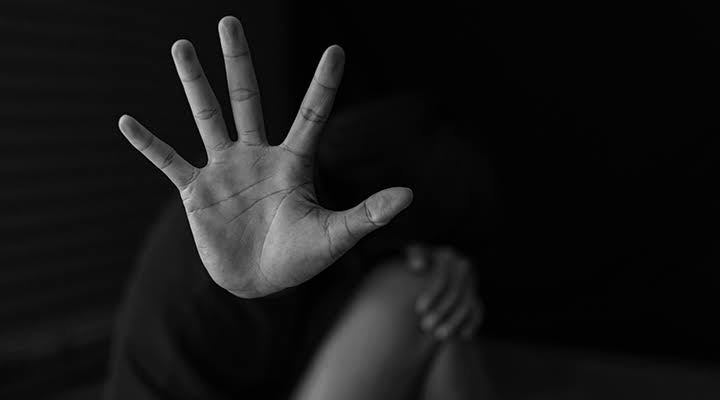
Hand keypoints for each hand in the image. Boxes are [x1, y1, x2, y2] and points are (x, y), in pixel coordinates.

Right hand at [118, 16, 412, 297]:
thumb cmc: (301, 259)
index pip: (312, 114)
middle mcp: (257, 156)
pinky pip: (169, 161)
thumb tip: (410, 195)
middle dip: (239, 60)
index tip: (336, 49)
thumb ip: (367, 213)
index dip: (324, 84)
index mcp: (294, 162)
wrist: (261, 283)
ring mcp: (225, 170)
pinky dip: (148, 144)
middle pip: (247, 98)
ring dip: (193, 83)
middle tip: (230, 20)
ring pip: (207, 116)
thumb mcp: (336, 236)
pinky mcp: (196, 192)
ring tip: (180, 45)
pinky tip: (126, 121)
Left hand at [407, 244, 483, 339]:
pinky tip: (462, 336)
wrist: (422, 278)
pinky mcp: (476, 298)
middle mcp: (462, 266)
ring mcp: (471, 282)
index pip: (441, 276)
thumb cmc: (411, 267)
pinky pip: (477, 312)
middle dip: (441, 311)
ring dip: (454, 321)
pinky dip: (471, 324)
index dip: (431, 293)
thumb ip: (414, 256)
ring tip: (438, 336)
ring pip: (467, 304)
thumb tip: (418, 266)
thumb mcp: (412, 257)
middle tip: (425, 327)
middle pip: (454, 292)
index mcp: (446, 256)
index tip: (418, 309)